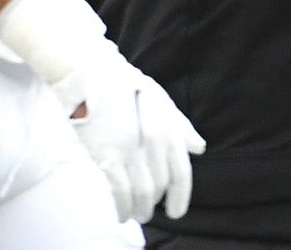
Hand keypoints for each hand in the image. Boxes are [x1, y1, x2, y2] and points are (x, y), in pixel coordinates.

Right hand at [58, 49, 206, 222]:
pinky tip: (121, 214)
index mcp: (169, 128)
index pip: (181, 172)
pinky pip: (119, 191)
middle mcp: (153, 142)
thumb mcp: (161, 100)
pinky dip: (122, 207)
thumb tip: (199, 148)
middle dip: (155, 203)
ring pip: (142, 193)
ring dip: (140, 210)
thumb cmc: (126, 86)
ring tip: (136, 215)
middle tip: (148, 212)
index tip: (177, 211)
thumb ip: (181, 127)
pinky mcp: (105, 155)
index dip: (181, 196)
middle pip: (160, 186)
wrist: (91, 75)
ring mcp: (129, 149)